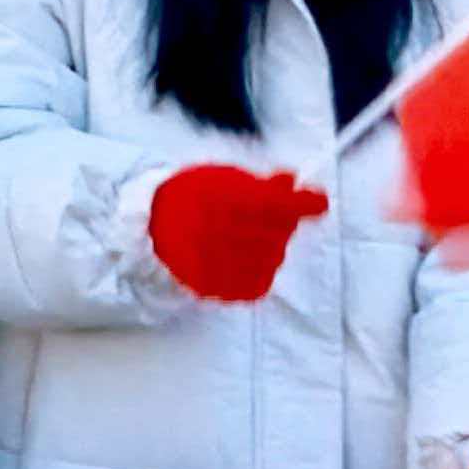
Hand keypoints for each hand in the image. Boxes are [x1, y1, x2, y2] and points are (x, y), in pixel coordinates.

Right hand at [148, 161, 328, 302]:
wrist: (148, 233)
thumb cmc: (188, 199)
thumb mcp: (217, 179)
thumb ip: (256, 183)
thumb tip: (292, 180)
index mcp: (210, 198)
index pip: (267, 202)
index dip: (298, 202)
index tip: (320, 199)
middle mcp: (211, 232)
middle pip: (274, 231)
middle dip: (282, 221)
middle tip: (274, 213)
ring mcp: (214, 264)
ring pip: (271, 256)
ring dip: (272, 244)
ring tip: (249, 234)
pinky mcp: (217, 289)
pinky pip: (258, 281)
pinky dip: (260, 267)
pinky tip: (245, 255)